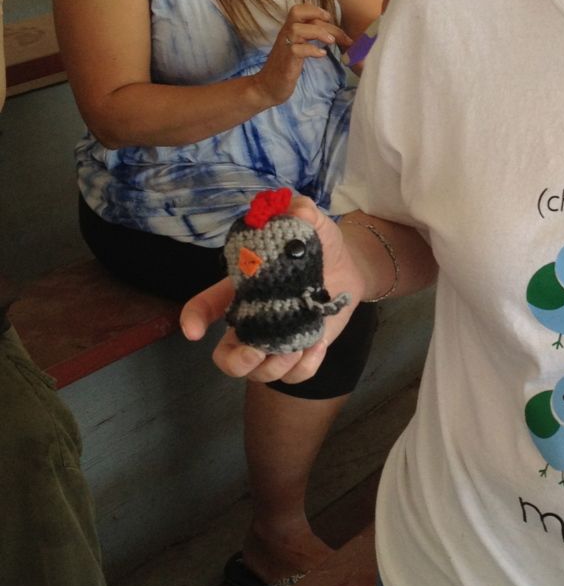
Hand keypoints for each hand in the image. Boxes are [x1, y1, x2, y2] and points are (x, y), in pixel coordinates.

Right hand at [180, 195, 363, 383]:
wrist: (348, 267)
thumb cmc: (319, 245)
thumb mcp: (312, 223)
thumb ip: (301, 211)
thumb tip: (295, 208)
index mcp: (244, 290)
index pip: (205, 306)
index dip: (193, 319)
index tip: (194, 331)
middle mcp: (254, 321)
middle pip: (226, 358)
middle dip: (236, 362)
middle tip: (257, 352)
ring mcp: (277, 341)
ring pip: (261, 373)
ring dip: (277, 365)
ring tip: (301, 344)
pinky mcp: (302, 353)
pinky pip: (295, 377)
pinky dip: (304, 368)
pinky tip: (317, 345)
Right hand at [252, 3, 351, 109]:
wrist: (268, 87)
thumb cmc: (285, 68)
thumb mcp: (297, 49)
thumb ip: (307, 39)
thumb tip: (330, 34)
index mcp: (289, 31)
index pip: (298, 10)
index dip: (314, 10)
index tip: (329, 18)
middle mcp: (285, 35)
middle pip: (298, 14)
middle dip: (322, 19)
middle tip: (339, 33)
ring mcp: (284, 47)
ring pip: (297, 29)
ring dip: (318, 32)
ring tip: (331, 41)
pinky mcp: (286, 61)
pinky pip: (297, 50)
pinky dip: (312, 50)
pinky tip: (322, 55)